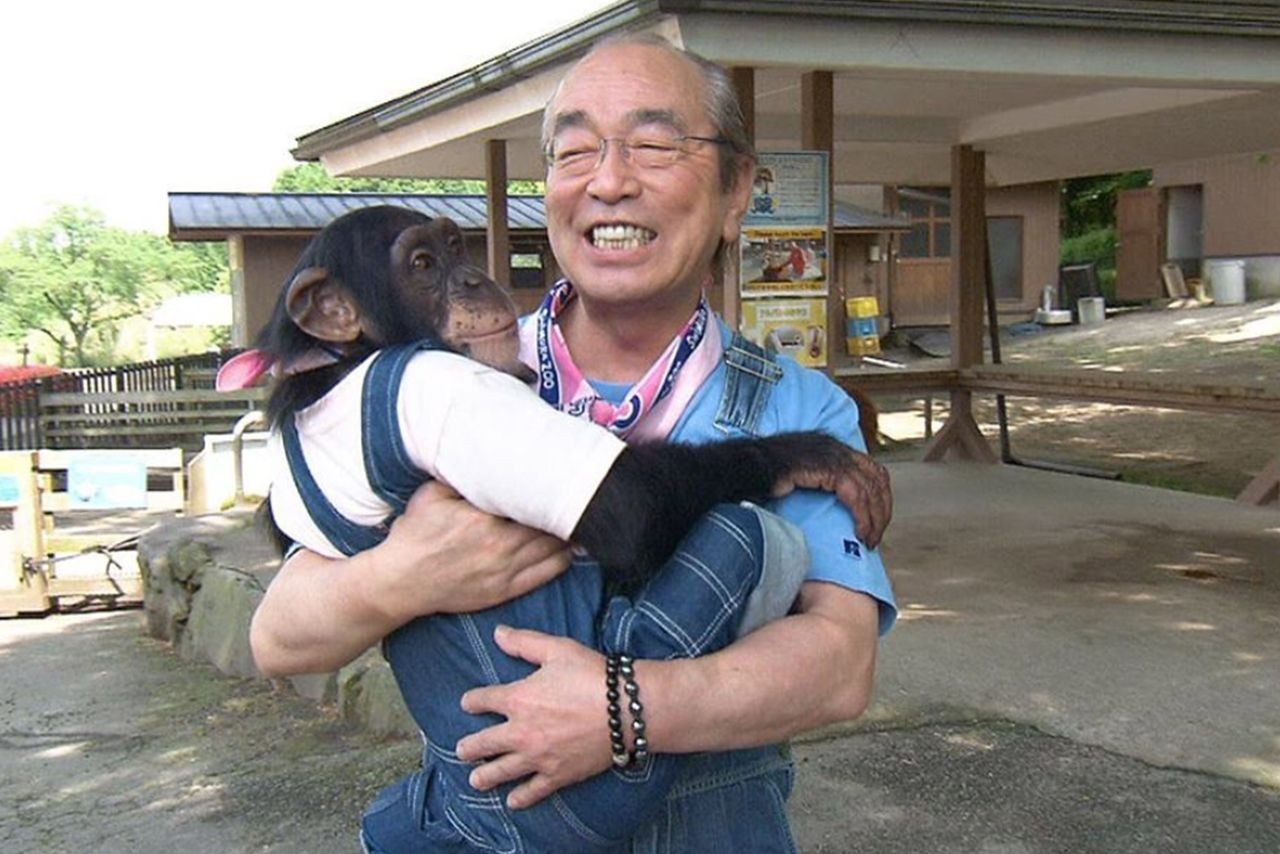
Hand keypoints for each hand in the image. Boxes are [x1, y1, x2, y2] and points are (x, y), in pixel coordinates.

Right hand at [371, 482, 571, 621]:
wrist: (400, 581)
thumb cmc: (414, 535)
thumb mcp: (431, 494)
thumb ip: (462, 477)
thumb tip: (487, 455)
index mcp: (483, 520)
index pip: (532, 501)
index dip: (552, 489)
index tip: (563, 476)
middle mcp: (499, 547)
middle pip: (549, 526)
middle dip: (566, 510)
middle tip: (582, 494)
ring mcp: (505, 572)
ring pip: (554, 550)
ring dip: (570, 534)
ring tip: (582, 518)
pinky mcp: (505, 591)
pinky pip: (547, 574)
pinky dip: (564, 560)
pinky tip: (572, 548)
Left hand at [455, 626, 610, 808]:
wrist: (626, 710)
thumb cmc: (592, 675)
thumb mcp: (557, 649)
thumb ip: (524, 642)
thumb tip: (497, 634)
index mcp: (518, 699)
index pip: (482, 701)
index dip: (472, 701)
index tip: (468, 704)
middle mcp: (520, 732)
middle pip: (483, 743)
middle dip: (469, 747)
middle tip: (462, 750)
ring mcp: (538, 757)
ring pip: (501, 772)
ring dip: (484, 777)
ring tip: (475, 781)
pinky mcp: (557, 775)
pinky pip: (533, 791)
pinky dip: (520, 798)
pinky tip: (512, 802)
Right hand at [771, 451, 891, 547]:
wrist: (743, 469)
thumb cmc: (763, 477)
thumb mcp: (800, 477)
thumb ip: (820, 483)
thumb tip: (836, 507)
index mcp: (831, 447)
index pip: (872, 468)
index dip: (880, 496)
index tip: (877, 520)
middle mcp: (835, 447)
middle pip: (876, 478)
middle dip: (881, 509)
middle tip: (876, 536)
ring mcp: (831, 455)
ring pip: (869, 488)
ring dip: (874, 517)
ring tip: (868, 539)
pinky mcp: (825, 468)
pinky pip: (855, 494)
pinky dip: (862, 515)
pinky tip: (859, 532)